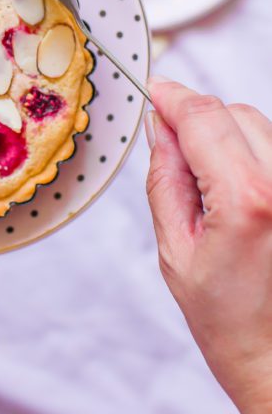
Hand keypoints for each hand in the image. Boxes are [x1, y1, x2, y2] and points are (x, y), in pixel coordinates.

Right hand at [146, 77, 271, 413]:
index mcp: (248, 200)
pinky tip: (236, 191)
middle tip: (173, 148)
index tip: (153, 91)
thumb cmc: (231, 323)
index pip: (204, 117)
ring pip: (261, 126)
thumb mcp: (176, 250)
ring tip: (211, 185)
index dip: (173, 97)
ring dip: (228, 136)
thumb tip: (162, 129)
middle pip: (235, 113)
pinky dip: (251, 154)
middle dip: (199, 119)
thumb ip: (166, 179)